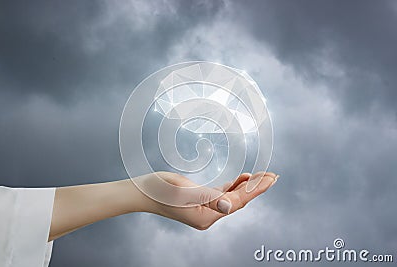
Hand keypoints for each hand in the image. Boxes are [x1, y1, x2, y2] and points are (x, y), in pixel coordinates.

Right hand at [49, 171, 278, 239]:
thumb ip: (209, 197)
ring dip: (246, 187)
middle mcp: (208, 216)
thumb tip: (228, 205)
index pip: (237, 202)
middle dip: (255, 188)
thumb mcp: (184, 192)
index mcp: (206, 217)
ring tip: (263, 176)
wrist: (143, 190)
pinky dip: (232, 186)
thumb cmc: (160, 189)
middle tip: (273, 175)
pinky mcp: (200, 201)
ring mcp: (204, 209)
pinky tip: (242, 178)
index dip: (255, 189)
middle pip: (238, 201)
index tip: (271, 178)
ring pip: (231, 197)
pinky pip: (222, 194)